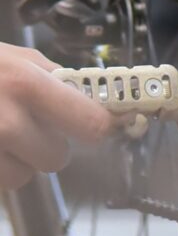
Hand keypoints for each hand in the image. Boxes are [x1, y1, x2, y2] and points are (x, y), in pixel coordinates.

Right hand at [0, 43, 113, 189]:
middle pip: (57, 159)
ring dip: (17, 162)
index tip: (108, 126)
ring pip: (25, 177)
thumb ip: (55, 77)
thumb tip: (99, 96)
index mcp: (27, 84)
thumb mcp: (12, 57)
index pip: (91, 124)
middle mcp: (5, 120)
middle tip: (29, 129)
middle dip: (49, 147)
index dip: (103, 128)